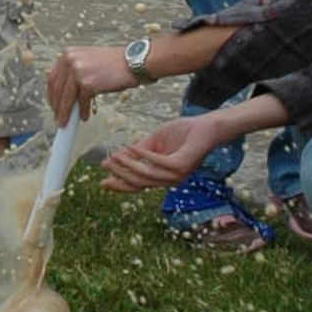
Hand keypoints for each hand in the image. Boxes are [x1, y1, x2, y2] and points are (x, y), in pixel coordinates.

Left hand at [47, 44, 135, 119]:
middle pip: (57, 89)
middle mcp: (71, 60)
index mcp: (69, 53)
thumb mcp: (89, 61)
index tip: (53, 104)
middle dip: (56, 106)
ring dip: (65, 113)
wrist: (134, 62)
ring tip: (67, 122)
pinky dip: (81, 112)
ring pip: (66, 98)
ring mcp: (79, 71)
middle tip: (58, 117)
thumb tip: (65, 92)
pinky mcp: (88, 83)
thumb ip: (76, 71)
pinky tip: (84, 116)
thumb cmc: (115, 63)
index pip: (53, 77)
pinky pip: (81, 102)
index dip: (52, 94)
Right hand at [99, 117, 220, 192]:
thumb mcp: (157, 141)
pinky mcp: (183, 165)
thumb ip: (140, 151)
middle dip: (120, 176)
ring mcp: (177, 174)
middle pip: (140, 183)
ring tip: (114, 156)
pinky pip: (159, 163)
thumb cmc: (184, 132)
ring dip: (128, 165)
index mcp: (164, 176)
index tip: (103, 182)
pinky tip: (133, 148)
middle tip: (104, 166)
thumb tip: (119, 156)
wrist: (208, 126)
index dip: (120, 184)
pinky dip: (144, 156)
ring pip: (147, 174)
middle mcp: (170, 179)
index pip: (139, 185)